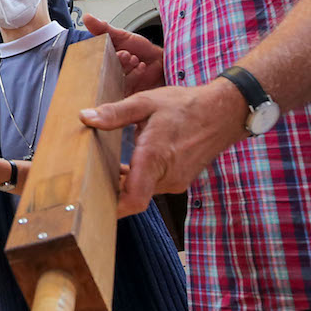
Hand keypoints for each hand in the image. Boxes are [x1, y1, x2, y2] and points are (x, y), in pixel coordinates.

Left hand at [80, 81, 247, 214]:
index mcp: (155, 158)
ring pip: (143, 191)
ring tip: (105, 168)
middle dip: (111, 190)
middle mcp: (167, 176)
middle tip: (87, 179)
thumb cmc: (186, 106)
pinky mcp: (180, 181)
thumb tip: (85, 118)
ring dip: (125, 184)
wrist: (224, 113)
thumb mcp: (147, 102)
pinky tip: (127, 166)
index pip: (133, 200)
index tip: (91, 204)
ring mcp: (175, 181)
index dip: (112, 208)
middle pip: (133, 196)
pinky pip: (153, 186)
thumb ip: (115, 113)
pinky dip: (139, 179)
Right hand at [83, 14, 165, 94]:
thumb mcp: (122, 35)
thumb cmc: (141, 50)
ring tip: (135, 59)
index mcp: (105, 58)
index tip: (118, 50)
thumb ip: (104, 29)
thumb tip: (87, 17)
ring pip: (115, 78)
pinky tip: (141, 67)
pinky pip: (125, 87)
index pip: (97, 58)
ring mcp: (117, 83)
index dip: (105, 54)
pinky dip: (135, 75)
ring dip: (126, 67)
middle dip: (118, 60)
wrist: (161, 62)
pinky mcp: (126, 92)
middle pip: (105, 70)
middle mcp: (109, 72)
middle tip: (127, 54)